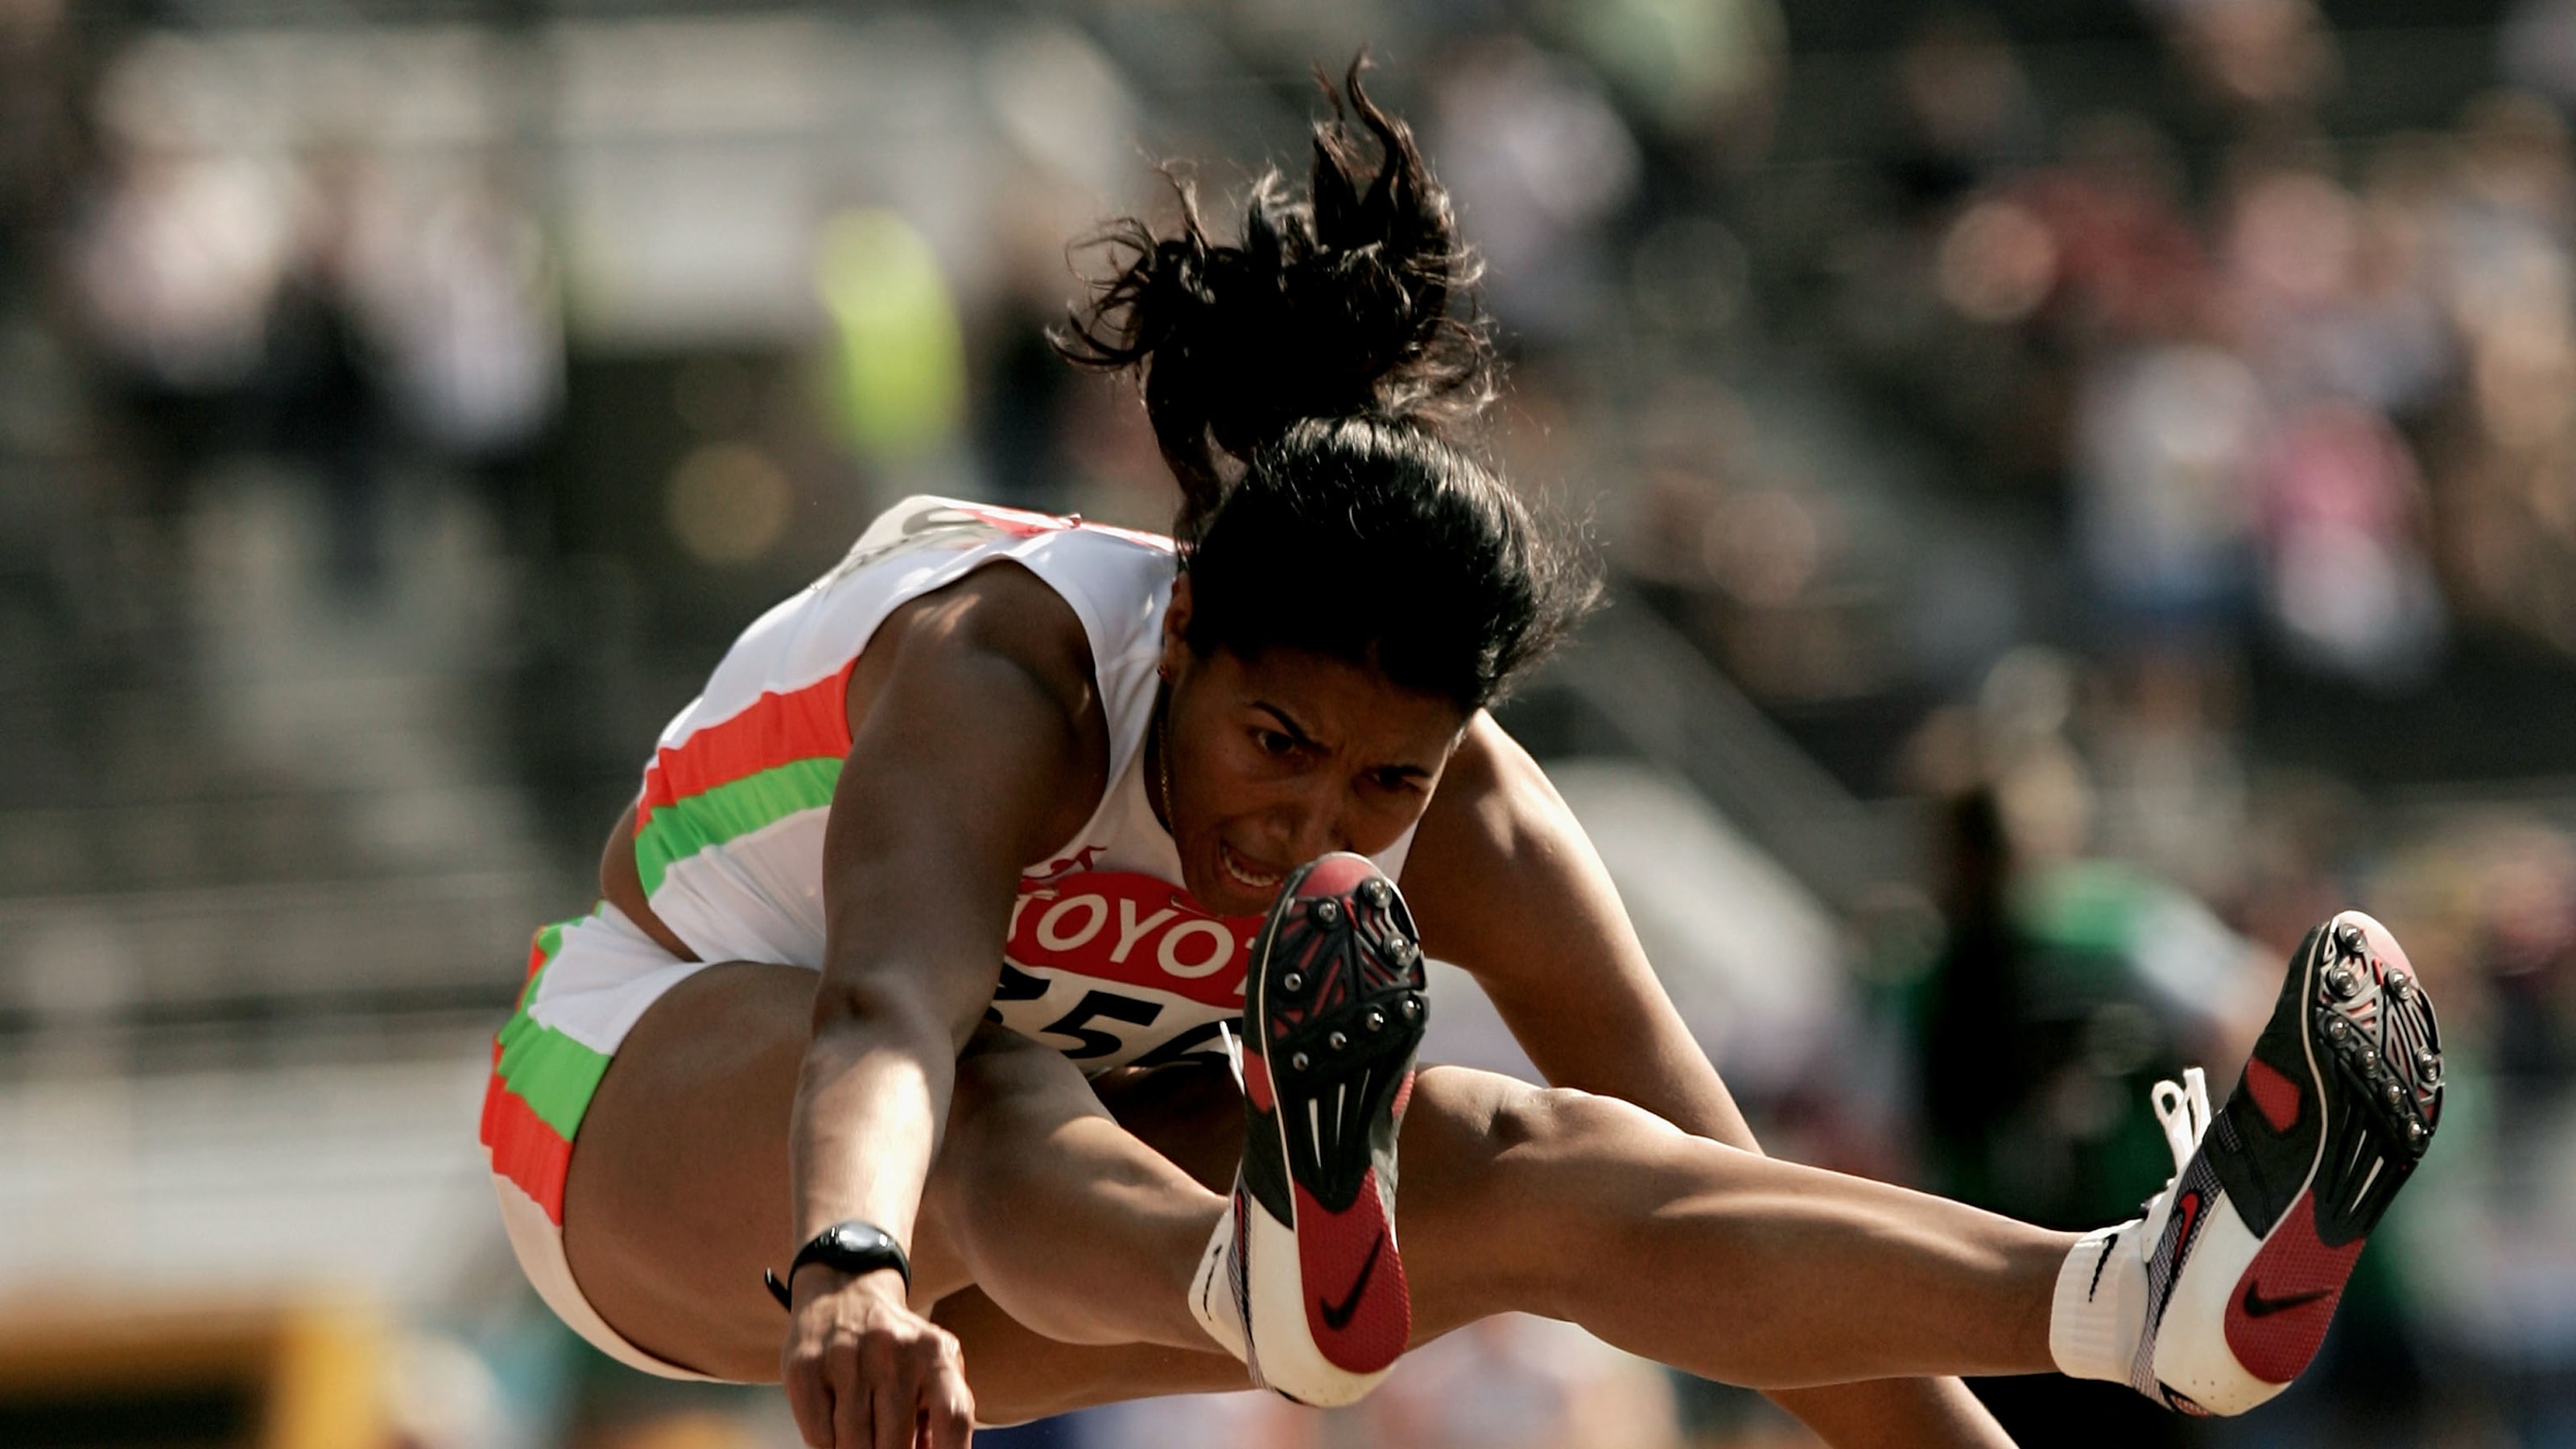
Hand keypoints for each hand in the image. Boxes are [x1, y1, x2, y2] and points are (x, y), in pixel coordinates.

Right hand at [781, 1268, 974, 1448]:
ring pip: (853, 1447)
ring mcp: (846, 1357)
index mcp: (936, 1353)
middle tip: (884, 1447)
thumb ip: (938, 1416)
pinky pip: (819, 1438)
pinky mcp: (805, 1368)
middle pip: (895, 1445)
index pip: (953, 1417)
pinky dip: (829, 1446)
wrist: (845, 1291)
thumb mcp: (931, 1368)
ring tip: (862, 1437)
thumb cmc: (897, 1349)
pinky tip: (836, 1428)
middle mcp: (893, 1351)